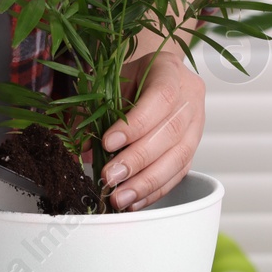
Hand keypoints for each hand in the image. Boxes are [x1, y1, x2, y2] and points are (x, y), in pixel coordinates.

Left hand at [99, 51, 205, 210]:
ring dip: (147, 182)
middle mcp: (190, 97)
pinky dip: (155, 190)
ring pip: (179, 157)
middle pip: (171, 132)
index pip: (161, 97)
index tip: (108, 143)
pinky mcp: (193, 148)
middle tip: (109, 177)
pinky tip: (134, 201)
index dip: (136, 124)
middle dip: (137, 160)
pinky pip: (179, 173)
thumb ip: (92, 113)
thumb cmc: (130, 79)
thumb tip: (75, 150)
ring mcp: (196, 124)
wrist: (154, 77)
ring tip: (120, 197)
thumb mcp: (109, 84)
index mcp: (170, 71)